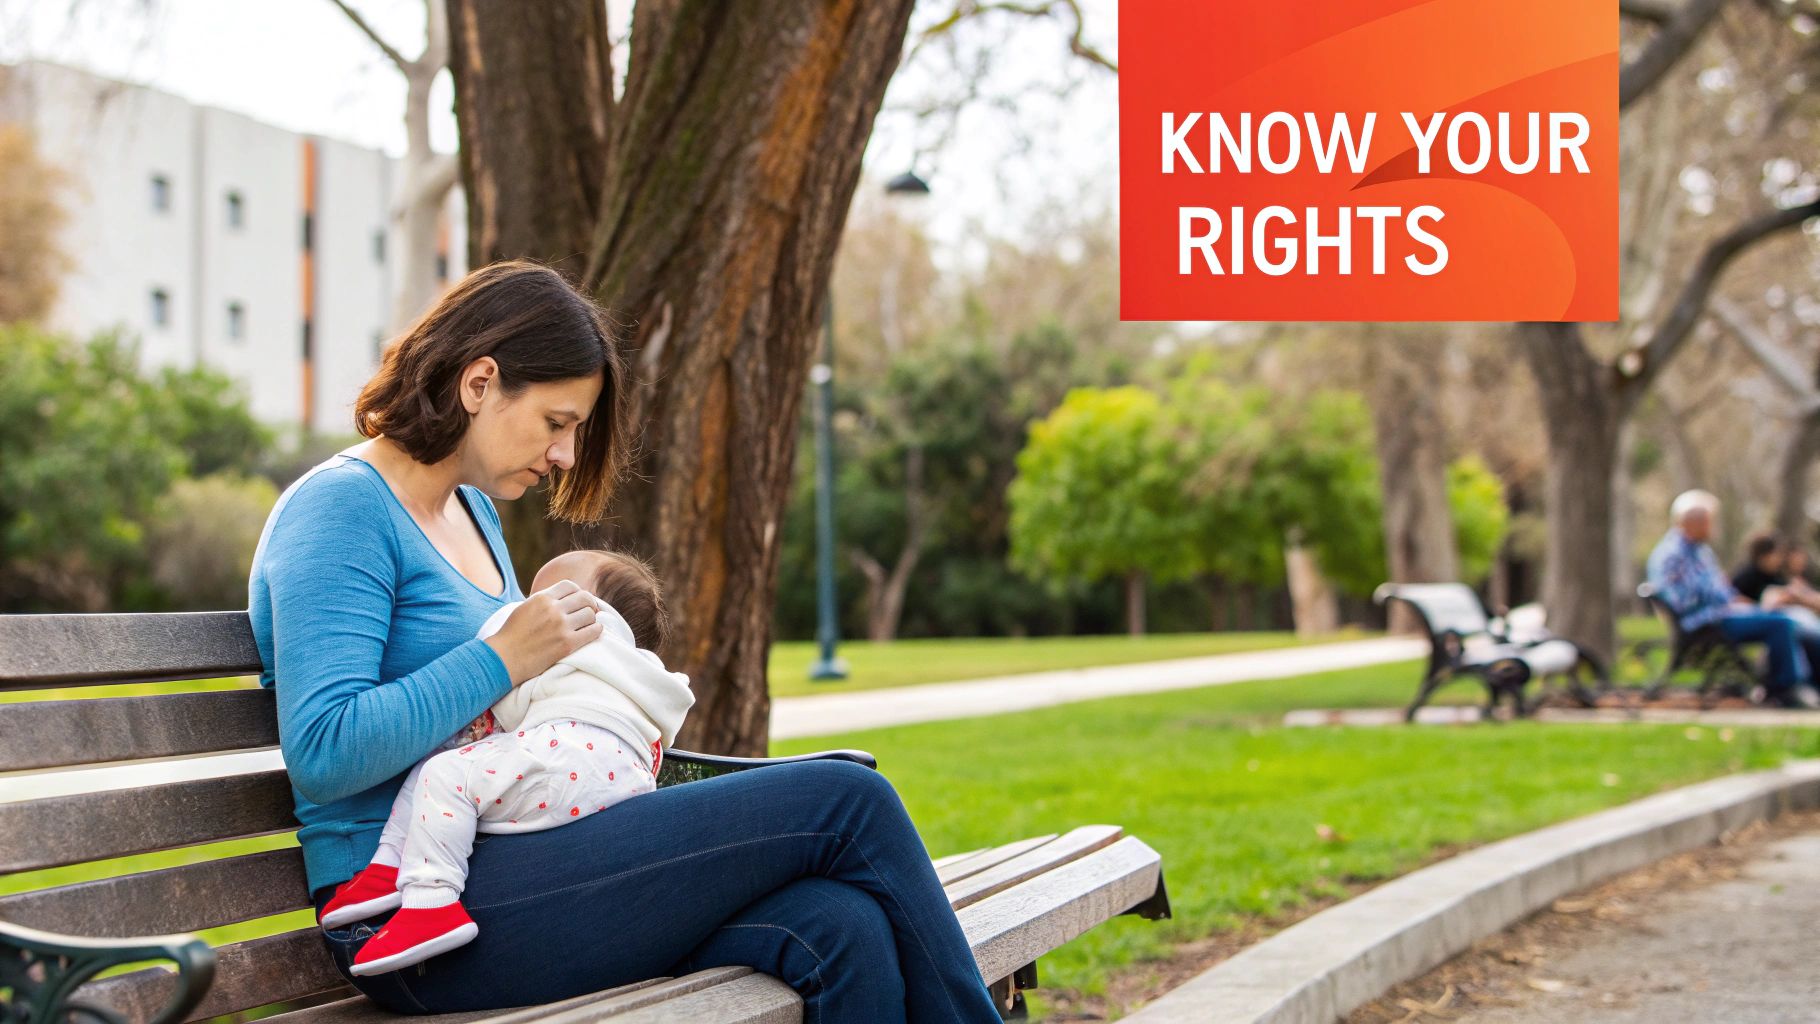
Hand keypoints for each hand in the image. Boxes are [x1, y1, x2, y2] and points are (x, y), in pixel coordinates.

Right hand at [483, 580, 603, 684]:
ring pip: (590, 614)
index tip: (577, 602)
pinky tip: (592, 633)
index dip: (577, 593)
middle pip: (585, 598)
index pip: (570, 586)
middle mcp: (553, 609)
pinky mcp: (567, 644)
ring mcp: (561, 626)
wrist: (503, 659)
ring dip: (591, 619)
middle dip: (589, 605)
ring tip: (587, 626)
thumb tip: (563, 597)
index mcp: (542, 598)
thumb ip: (544, 601)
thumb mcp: (525, 608)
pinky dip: (596, 630)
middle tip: (588, 613)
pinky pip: (594, 631)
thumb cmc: (512, 635)